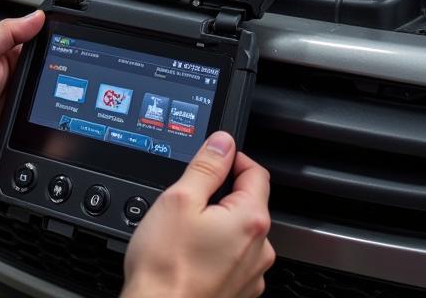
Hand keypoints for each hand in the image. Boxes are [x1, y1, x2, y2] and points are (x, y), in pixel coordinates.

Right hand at [122, 133, 274, 297]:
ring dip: (218, 223)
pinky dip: (216, 249)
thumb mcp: (180, 199)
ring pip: (239, 231)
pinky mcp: (238, 291)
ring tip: (185, 231)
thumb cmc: (166, 267)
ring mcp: (250, 275)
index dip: (231, 158)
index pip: (256, 172)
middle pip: (248, 202)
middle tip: (188, 198)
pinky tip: (190, 254)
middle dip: (221, 193)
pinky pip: (233, 258)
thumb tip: (223, 143)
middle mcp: (260, 250)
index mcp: (250, 220)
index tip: (211, 158)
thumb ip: (206, 166)